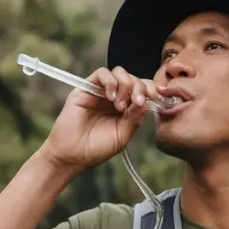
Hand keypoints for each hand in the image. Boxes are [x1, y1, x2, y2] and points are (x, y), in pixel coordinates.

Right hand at [37, 66, 160, 172]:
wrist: (72, 155)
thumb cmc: (96, 149)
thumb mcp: (122, 135)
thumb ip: (135, 118)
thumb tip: (147, 101)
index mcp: (126, 108)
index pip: (142, 90)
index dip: (151, 89)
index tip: (156, 97)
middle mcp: (114, 97)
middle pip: (133, 78)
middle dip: (140, 88)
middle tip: (137, 103)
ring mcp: (100, 92)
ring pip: (119, 72)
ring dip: (126, 85)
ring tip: (120, 105)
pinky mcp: (85, 88)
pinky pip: (101, 73)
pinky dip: (110, 81)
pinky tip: (111, 97)